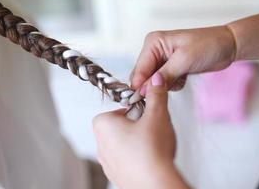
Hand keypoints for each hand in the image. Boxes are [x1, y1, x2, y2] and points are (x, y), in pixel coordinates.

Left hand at [93, 73, 189, 188]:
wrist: (155, 184)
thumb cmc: (152, 151)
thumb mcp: (157, 115)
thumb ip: (156, 94)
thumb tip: (155, 80)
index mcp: (103, 125)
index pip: (119, 109)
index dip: (136, 111)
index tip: (147, 114)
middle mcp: (100, 144)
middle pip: (120, 126)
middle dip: (136, 125)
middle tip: (151, 129)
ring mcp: (107, 163)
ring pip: (123, 144)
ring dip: (137, 142)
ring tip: (152, 146)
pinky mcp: (116, 176)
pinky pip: (126, 160)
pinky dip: (137, 158)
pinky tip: (150, 159)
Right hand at [131, 26, 235, 92]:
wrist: (228, 46)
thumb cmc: (208, 45)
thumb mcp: (184, 60)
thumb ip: (164, 75)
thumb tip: (146, 88)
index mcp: (153, 42)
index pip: (140, 69)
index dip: (140, 86)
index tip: (143, 100)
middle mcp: (155, 50)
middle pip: (144, 76)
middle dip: (155, 85)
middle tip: (171, 85)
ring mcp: (162, 60)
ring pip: (153, 82)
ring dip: (166, 85)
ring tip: (182, 76)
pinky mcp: (170, 68)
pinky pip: (164, 83)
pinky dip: (173, 85)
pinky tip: (184, 77)